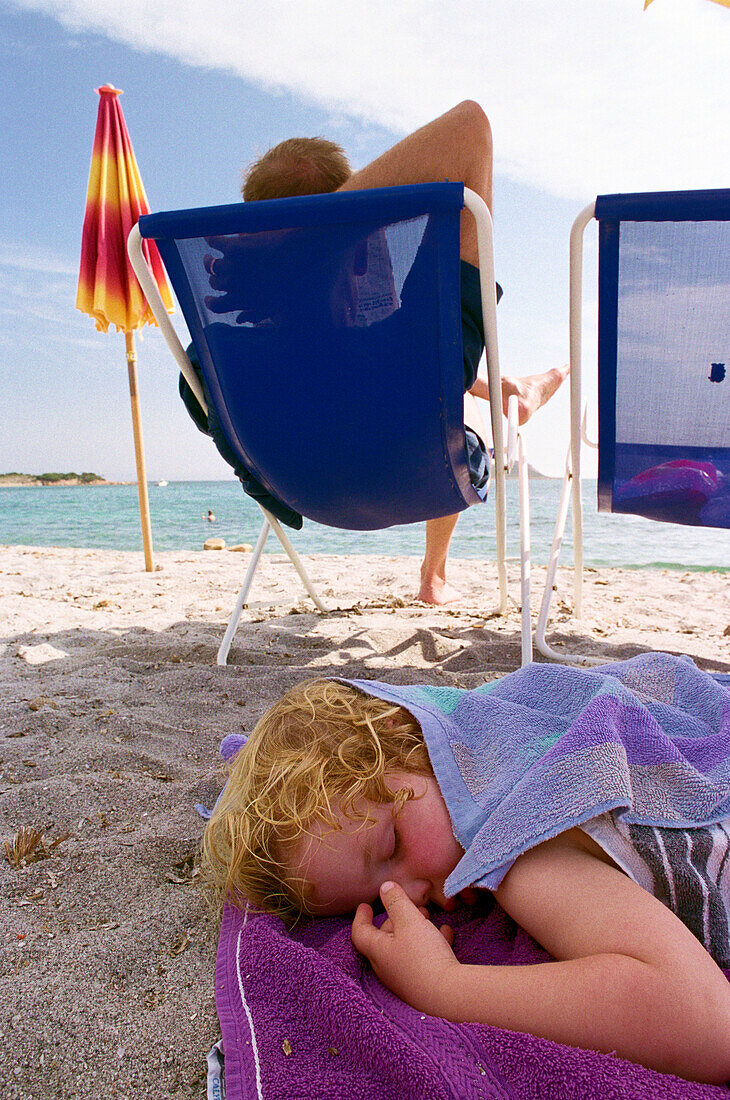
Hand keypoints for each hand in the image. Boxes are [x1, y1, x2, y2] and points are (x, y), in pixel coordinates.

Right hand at [203, 231, 296, 321]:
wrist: (296, 255)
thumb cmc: (288, 283)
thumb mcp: (273, 305)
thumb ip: (255, 314)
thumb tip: (239, 319)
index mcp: (240, 300)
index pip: (216, 306)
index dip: (210, 303)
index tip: (208, 299)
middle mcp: (232, 285)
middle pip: (214, 284)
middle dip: (215, 281)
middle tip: (215, 276)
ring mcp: (231, 266)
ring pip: (211, 265)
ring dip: (209, 263)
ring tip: (209, 259)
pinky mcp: (233, 247)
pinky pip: (214, 242)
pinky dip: (210, 240)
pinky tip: (209, 238)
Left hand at [351, 881, 459, 1015]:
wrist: (449, 995)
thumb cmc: (423, 955)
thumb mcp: (409, 920)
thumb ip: (396, 902)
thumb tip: (384, 887)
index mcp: (378, 951)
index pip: (360, 933)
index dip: (361, 918)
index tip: (365, 906)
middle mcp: (387, 968)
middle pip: (384, 940)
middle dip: (394, 920)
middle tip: (407, 906)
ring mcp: (405, 978)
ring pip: (404, 948)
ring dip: (414, 929)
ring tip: (428, 916)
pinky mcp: (423, 985)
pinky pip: (423, 959)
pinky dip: (430, 944)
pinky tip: (445, 933)